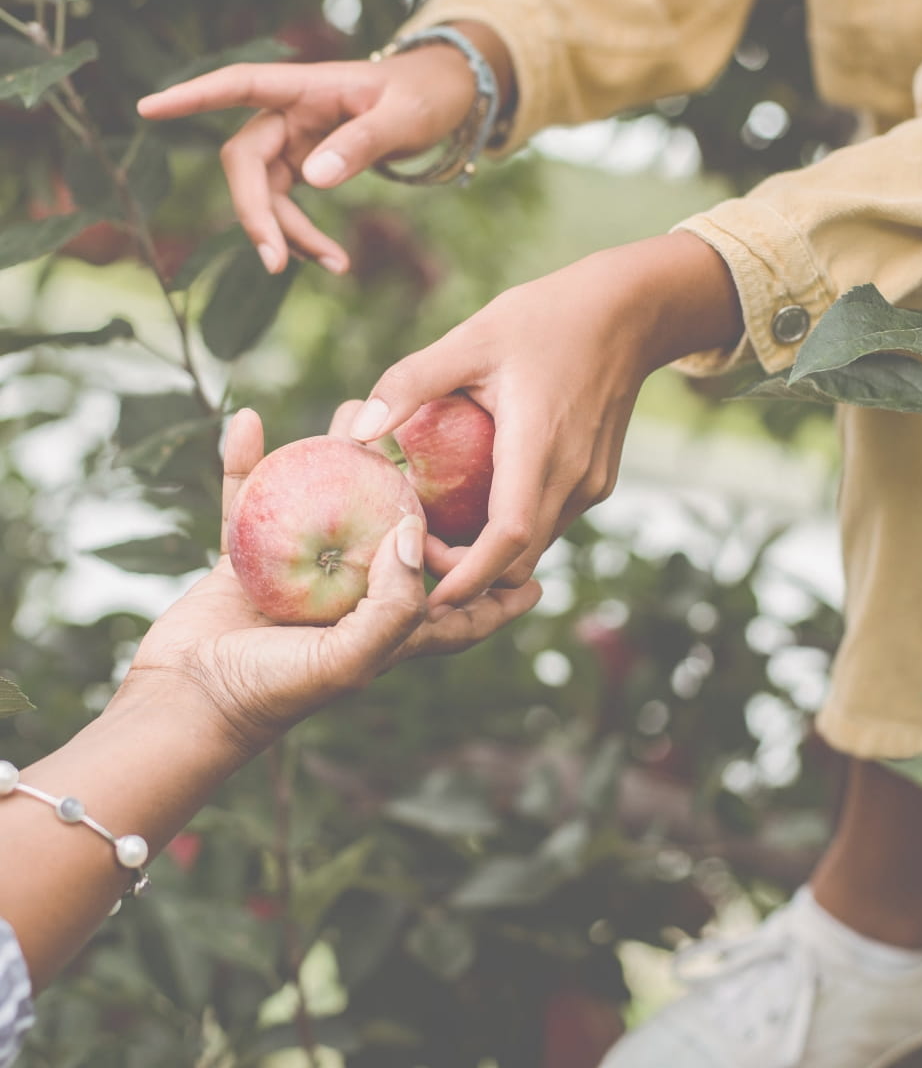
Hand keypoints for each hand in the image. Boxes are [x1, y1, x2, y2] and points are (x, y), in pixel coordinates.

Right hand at [127, 408, 540, 755]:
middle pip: (400, 541)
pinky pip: (251, 499)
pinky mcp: (249, 558)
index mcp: (386, 629)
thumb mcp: (349, 661)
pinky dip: (248, 464)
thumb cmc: (273, 692)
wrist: (184, 701)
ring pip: (331, 504)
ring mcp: (300, 573)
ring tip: (355, 418)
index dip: (499, 599)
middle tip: (451, 455)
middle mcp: (351, 597)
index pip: (459, 615)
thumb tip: (417, 531)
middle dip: (428, 503)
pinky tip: (247, 423)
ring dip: (342, 461)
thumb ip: (395, 605)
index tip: (538, 579)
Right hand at [136, 42, 486, 274]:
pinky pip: (289, 205)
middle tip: (276, 262)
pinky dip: (306, 236)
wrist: (444, 101)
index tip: (148, 109)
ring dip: (289, 234)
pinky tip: (335, 263)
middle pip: (246, 160)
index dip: (192, 97)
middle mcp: (290, 112)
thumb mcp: (403, 119)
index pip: (238, 85)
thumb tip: (313, 180)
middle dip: (255, 212)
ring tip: (336, 267)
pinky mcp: (306, 165)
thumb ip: (360, 144)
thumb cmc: (424, 96)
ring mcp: (295, 141)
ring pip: (266, 192)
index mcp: (305, 86)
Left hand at [343, 233, 742, 608]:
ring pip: (536, 547)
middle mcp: (573, 478)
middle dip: (468, 574)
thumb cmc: (545, 317)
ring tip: (441, 527)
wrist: (629, 311)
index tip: (423, 592)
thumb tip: (357, 432)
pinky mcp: (598, 481)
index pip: (507, 539)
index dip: (466, 576)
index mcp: (539, 446)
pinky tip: (480, 500)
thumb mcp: (471, 339)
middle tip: (417, 547)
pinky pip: (551, 523)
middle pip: (519, 561)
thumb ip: (410, 383)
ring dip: (491, 554)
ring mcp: (591, 484)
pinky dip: (514, 530)